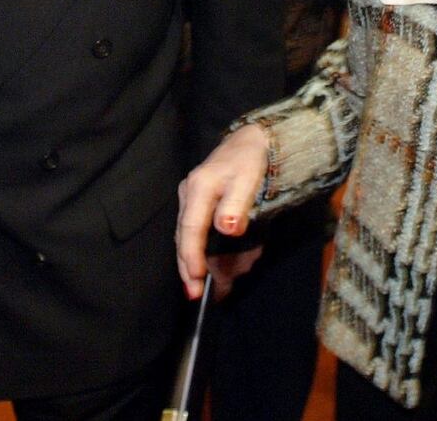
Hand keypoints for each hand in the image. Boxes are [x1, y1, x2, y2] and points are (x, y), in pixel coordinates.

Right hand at [175, 123, 269, 297]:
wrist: (253, 141)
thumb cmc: (252, 159)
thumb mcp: (249, 178)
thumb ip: (237, 204)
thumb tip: (226, 229)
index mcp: (199, 188)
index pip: (190, 228)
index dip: (191, 256)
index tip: (195, 280)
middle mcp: (189, 194)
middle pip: (184, 238)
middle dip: (190, 268)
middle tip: (197, 295)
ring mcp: (191, 199)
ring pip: (192, 238)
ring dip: (204, 262)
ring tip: (221, 285)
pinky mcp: (199, 204)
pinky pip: (200, 233)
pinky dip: (209, 252)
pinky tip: (222, 267)